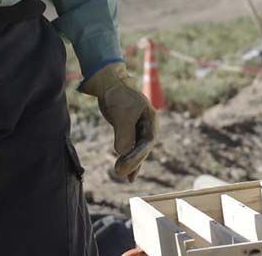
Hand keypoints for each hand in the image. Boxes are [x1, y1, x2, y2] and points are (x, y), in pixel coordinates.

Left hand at [80, 62, 157, 181]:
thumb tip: (123, 152)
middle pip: (144, 148)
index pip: (147, 143)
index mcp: (151, 119)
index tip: (123, 166)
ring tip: (125, 176)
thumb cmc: (118, 96)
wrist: (110, 84)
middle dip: (133, 161)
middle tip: (119, 172)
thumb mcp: (122, 114)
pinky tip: (128, 174)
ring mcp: (139, 129)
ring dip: (132, 163)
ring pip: (138, 150)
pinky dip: (129, 159)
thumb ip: (124, 133)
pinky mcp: (130, 131)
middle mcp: (148, 126)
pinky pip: (131, 148)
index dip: (137, 156)